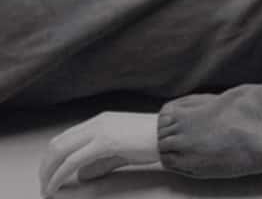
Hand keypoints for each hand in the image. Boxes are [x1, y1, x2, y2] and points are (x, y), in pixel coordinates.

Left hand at [40, 111, 159, 195]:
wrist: (171, 134)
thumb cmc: (152, 141)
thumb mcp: (122, 150)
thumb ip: (101, 160)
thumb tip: (83, 174)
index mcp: (100, 121)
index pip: (65, 137)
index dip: (51, 157)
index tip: (49, 173)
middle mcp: (96, 122)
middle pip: (57, 144)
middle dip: (45, 167)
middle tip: (44, 183)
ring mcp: (100, 131)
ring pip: (60, 152)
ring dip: (49, 172)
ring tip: (47, 188)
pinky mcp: (104, 142)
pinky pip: (72, 161)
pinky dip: (59, 176)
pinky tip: (56, 187)